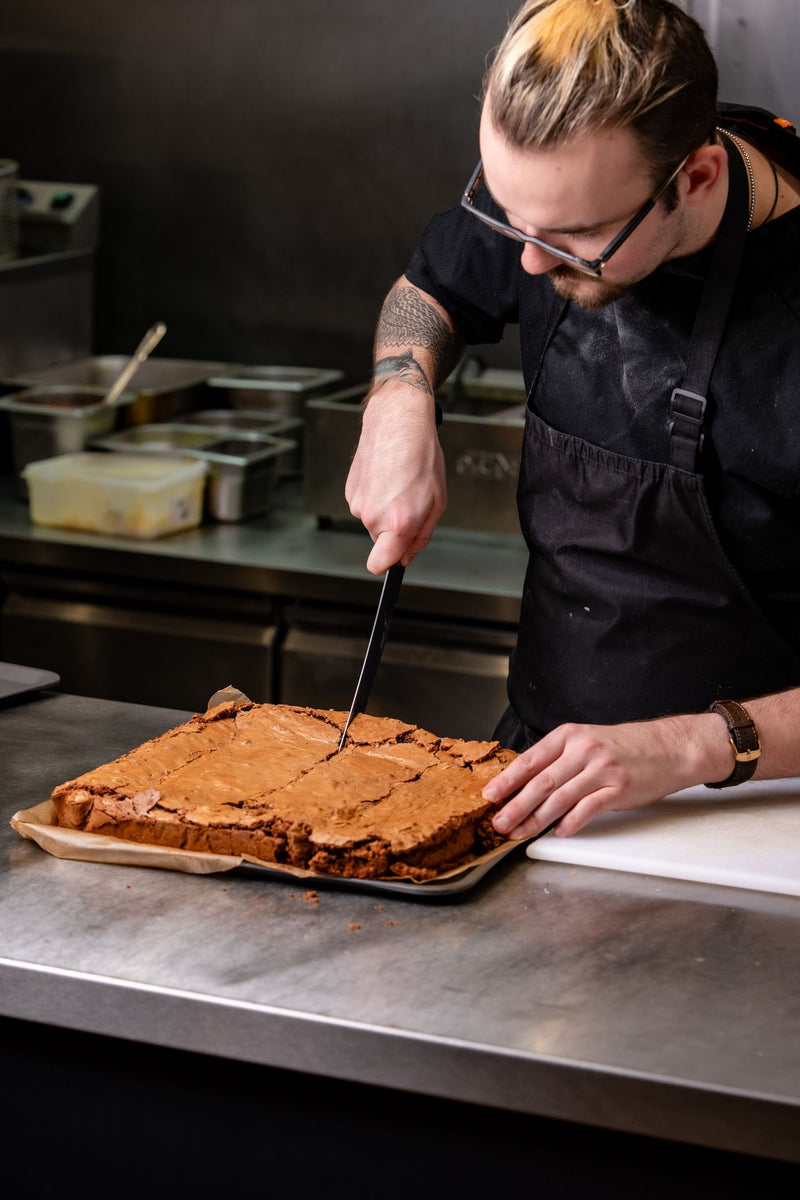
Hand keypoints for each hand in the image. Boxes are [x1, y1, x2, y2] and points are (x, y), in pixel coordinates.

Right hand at [345, 383, 446, 573]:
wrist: (398, 421)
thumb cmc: (421, 457)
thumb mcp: (436, 501)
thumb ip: (421, 536)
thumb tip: (406, 558)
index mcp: (398, 522)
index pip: (379, 565)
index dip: (389, 564)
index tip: (395, 559)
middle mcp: (373, 516)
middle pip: (381, 541)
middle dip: (395, 530)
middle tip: (410, 501)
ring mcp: (358, 503)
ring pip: (373, 522)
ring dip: (385, 510)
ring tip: (399, 484)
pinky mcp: (349, 490)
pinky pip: (365, 505)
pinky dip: (375, 496)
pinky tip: (386, 476)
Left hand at [483, 713, 733, 837]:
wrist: (669, 748)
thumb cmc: (625, 747)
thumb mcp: (588, 740)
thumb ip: (559, 757)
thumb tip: (525, 782)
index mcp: (570, 735)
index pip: (530, 759)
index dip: (507, 780)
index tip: (490, 796)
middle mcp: (583, 750)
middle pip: (541, 781)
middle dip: (515, 805)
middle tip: (498, 822)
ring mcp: (601, 770)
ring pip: (559, 798)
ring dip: (536, 819)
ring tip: (520, 833)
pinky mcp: (618, 789)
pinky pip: (587, 809)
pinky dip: (570, 823)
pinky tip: (558, 833)